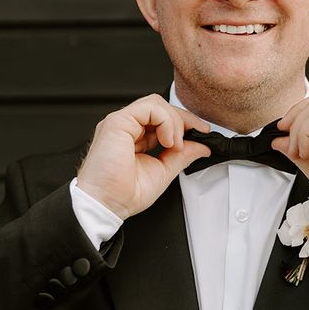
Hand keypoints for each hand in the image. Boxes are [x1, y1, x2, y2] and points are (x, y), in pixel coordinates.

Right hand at [77, 94, 210, 219]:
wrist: (106, 206)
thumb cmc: (123, 194)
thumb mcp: (163, 171)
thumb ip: (182, 156)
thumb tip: (202, 147)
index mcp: (134, 137)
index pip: (162, 117)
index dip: (184, 122)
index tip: (203, 132)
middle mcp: (127, 127)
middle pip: (160, 107)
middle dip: (183, 119)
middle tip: (197, 134)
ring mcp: (121, 122)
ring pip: (156, 103)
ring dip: (175, 121)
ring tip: (176, 145)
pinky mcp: (118, 122)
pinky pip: (149, 108)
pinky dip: (166, 121)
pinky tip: (168, 140)